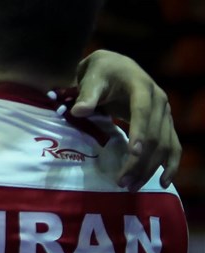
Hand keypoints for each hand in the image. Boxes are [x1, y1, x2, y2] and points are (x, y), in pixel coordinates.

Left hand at [71, 49, 180, 189]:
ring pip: (165, 145)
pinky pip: (174, 146)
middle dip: (140, 161)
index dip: (139, 132)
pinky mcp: (166, 124)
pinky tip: (164, 181)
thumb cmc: (102, 72)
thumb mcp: (92, 78)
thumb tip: (78, 111)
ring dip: (151, 167)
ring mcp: (165, 114)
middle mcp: (160, 101)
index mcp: (141, 86)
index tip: (133, 153)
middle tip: (123, 181)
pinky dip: (171, 164)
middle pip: (155, 135)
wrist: (116, 66)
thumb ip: (87, 95)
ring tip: (132, 186)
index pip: (142, 111)